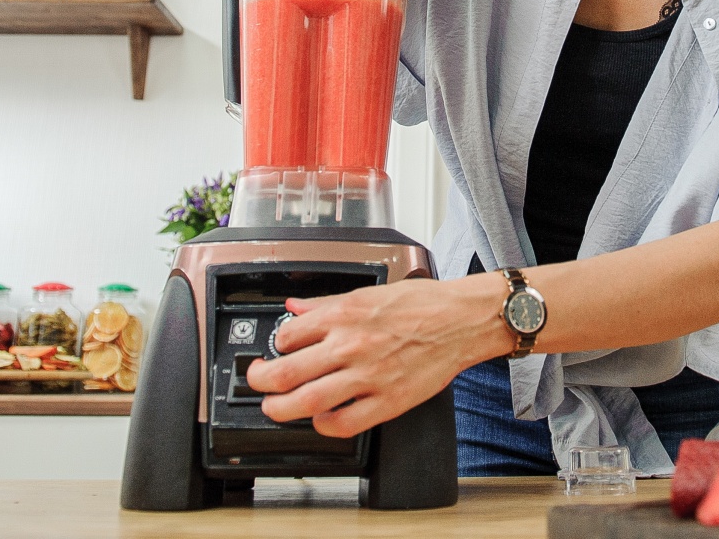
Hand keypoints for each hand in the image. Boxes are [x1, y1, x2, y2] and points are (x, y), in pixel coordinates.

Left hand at [244, 274, 508, 437]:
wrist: (461, 320)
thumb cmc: (422, 304)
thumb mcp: (368, 292)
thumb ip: (325, 303)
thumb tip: (294, 307)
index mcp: (345, 315)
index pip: (288, 335)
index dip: (274, 344)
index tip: (274, 350)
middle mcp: (352, 345)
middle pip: (287, 372)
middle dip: (261, 381)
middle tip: (257, 382)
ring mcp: (369, 376)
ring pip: (308, 401)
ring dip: (281, 408)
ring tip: (275, 407)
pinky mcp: (388, 401)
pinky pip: (345, 423)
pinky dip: (324, 425)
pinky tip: (321, 419)